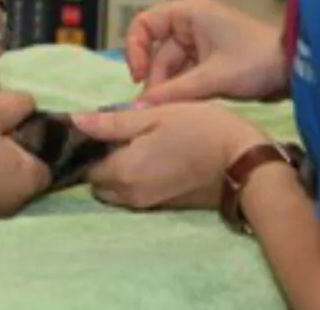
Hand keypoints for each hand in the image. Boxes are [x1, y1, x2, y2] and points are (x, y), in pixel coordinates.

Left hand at [72, 102, 270, 210]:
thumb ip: (113, 122)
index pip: (85, 166)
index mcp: (122, 171)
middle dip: (100, 161)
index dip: (86, 145)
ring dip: (117, 171)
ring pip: (115, 190)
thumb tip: (75, 121)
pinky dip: (134, 178)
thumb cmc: (200, 129)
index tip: (97, 127)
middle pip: (97, 182)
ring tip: (135, 142)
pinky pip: (135, 194)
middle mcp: (130, 195)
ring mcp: (148, 204)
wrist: (244, 162)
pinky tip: (151, 155)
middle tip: (117, 132)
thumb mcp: (155, 114)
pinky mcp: (165, 205)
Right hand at [125, 0, 288, 104]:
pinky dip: (183, 92)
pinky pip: (186, 76)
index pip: (144, 25)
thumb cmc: (255, 62)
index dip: (135, 50)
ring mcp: (200, 44)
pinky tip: (183, 109)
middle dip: (156, 81)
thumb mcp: (212, 78)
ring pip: (172, 68)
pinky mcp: (210, 62)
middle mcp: (190, 25)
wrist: (295, 71)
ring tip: (170, 113)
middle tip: (155, 109)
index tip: (138, 77)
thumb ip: (173, 92)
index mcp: (188, 14)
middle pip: (158, 53)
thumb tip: (138, 107)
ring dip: (170, 90)